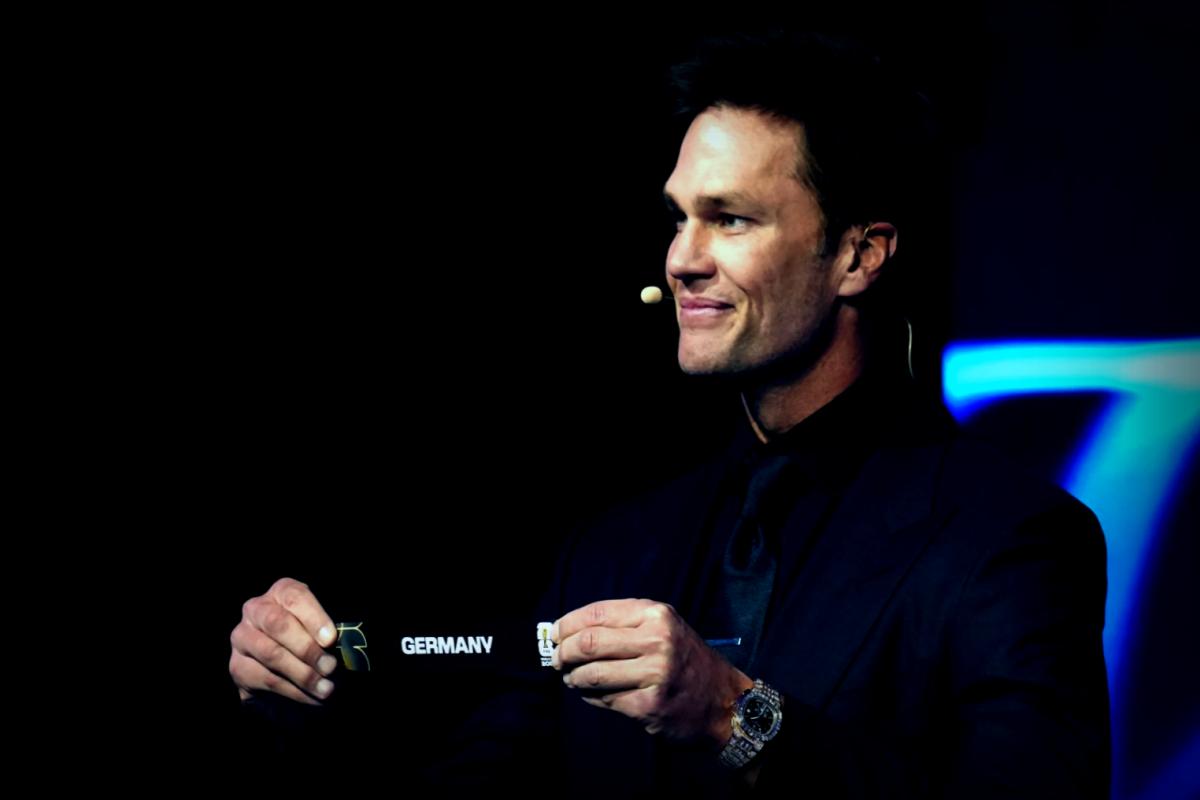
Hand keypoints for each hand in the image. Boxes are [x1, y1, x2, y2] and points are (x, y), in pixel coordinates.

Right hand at [229, 577, 339, 705]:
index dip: (314, 617)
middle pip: (278, 625)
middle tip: (330, 667)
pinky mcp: (238, 667)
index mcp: (280, 592)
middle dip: (307, 649)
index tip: (331, 639)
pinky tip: (313, 698)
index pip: (295, 597)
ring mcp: (242, 638)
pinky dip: (294, 691)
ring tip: (326, 688)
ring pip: (271, 655)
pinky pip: (266, 679)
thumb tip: (338, 643)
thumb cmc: (311, 634)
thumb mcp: (321, 623)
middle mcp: (255, 610)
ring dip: (303, 675)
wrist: (286, 657)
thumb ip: (327, 629)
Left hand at [552, 598, 752, 742]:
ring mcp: (654, 674)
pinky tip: (593, 695)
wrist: (724, 701)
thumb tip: (570, 631)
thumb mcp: (664, 627)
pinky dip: (591, 698)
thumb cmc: (686, 661)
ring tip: (572, 679)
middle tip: (557, 660)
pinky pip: (605, 699)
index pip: (597, 613)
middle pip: (588, 643)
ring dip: (574, 678)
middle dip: (563, 653)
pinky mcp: (649, 705)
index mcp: (655, 614)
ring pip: (592, 674)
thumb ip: (624, 626)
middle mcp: (656, 640)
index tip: (554, 634)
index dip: (567, 624)